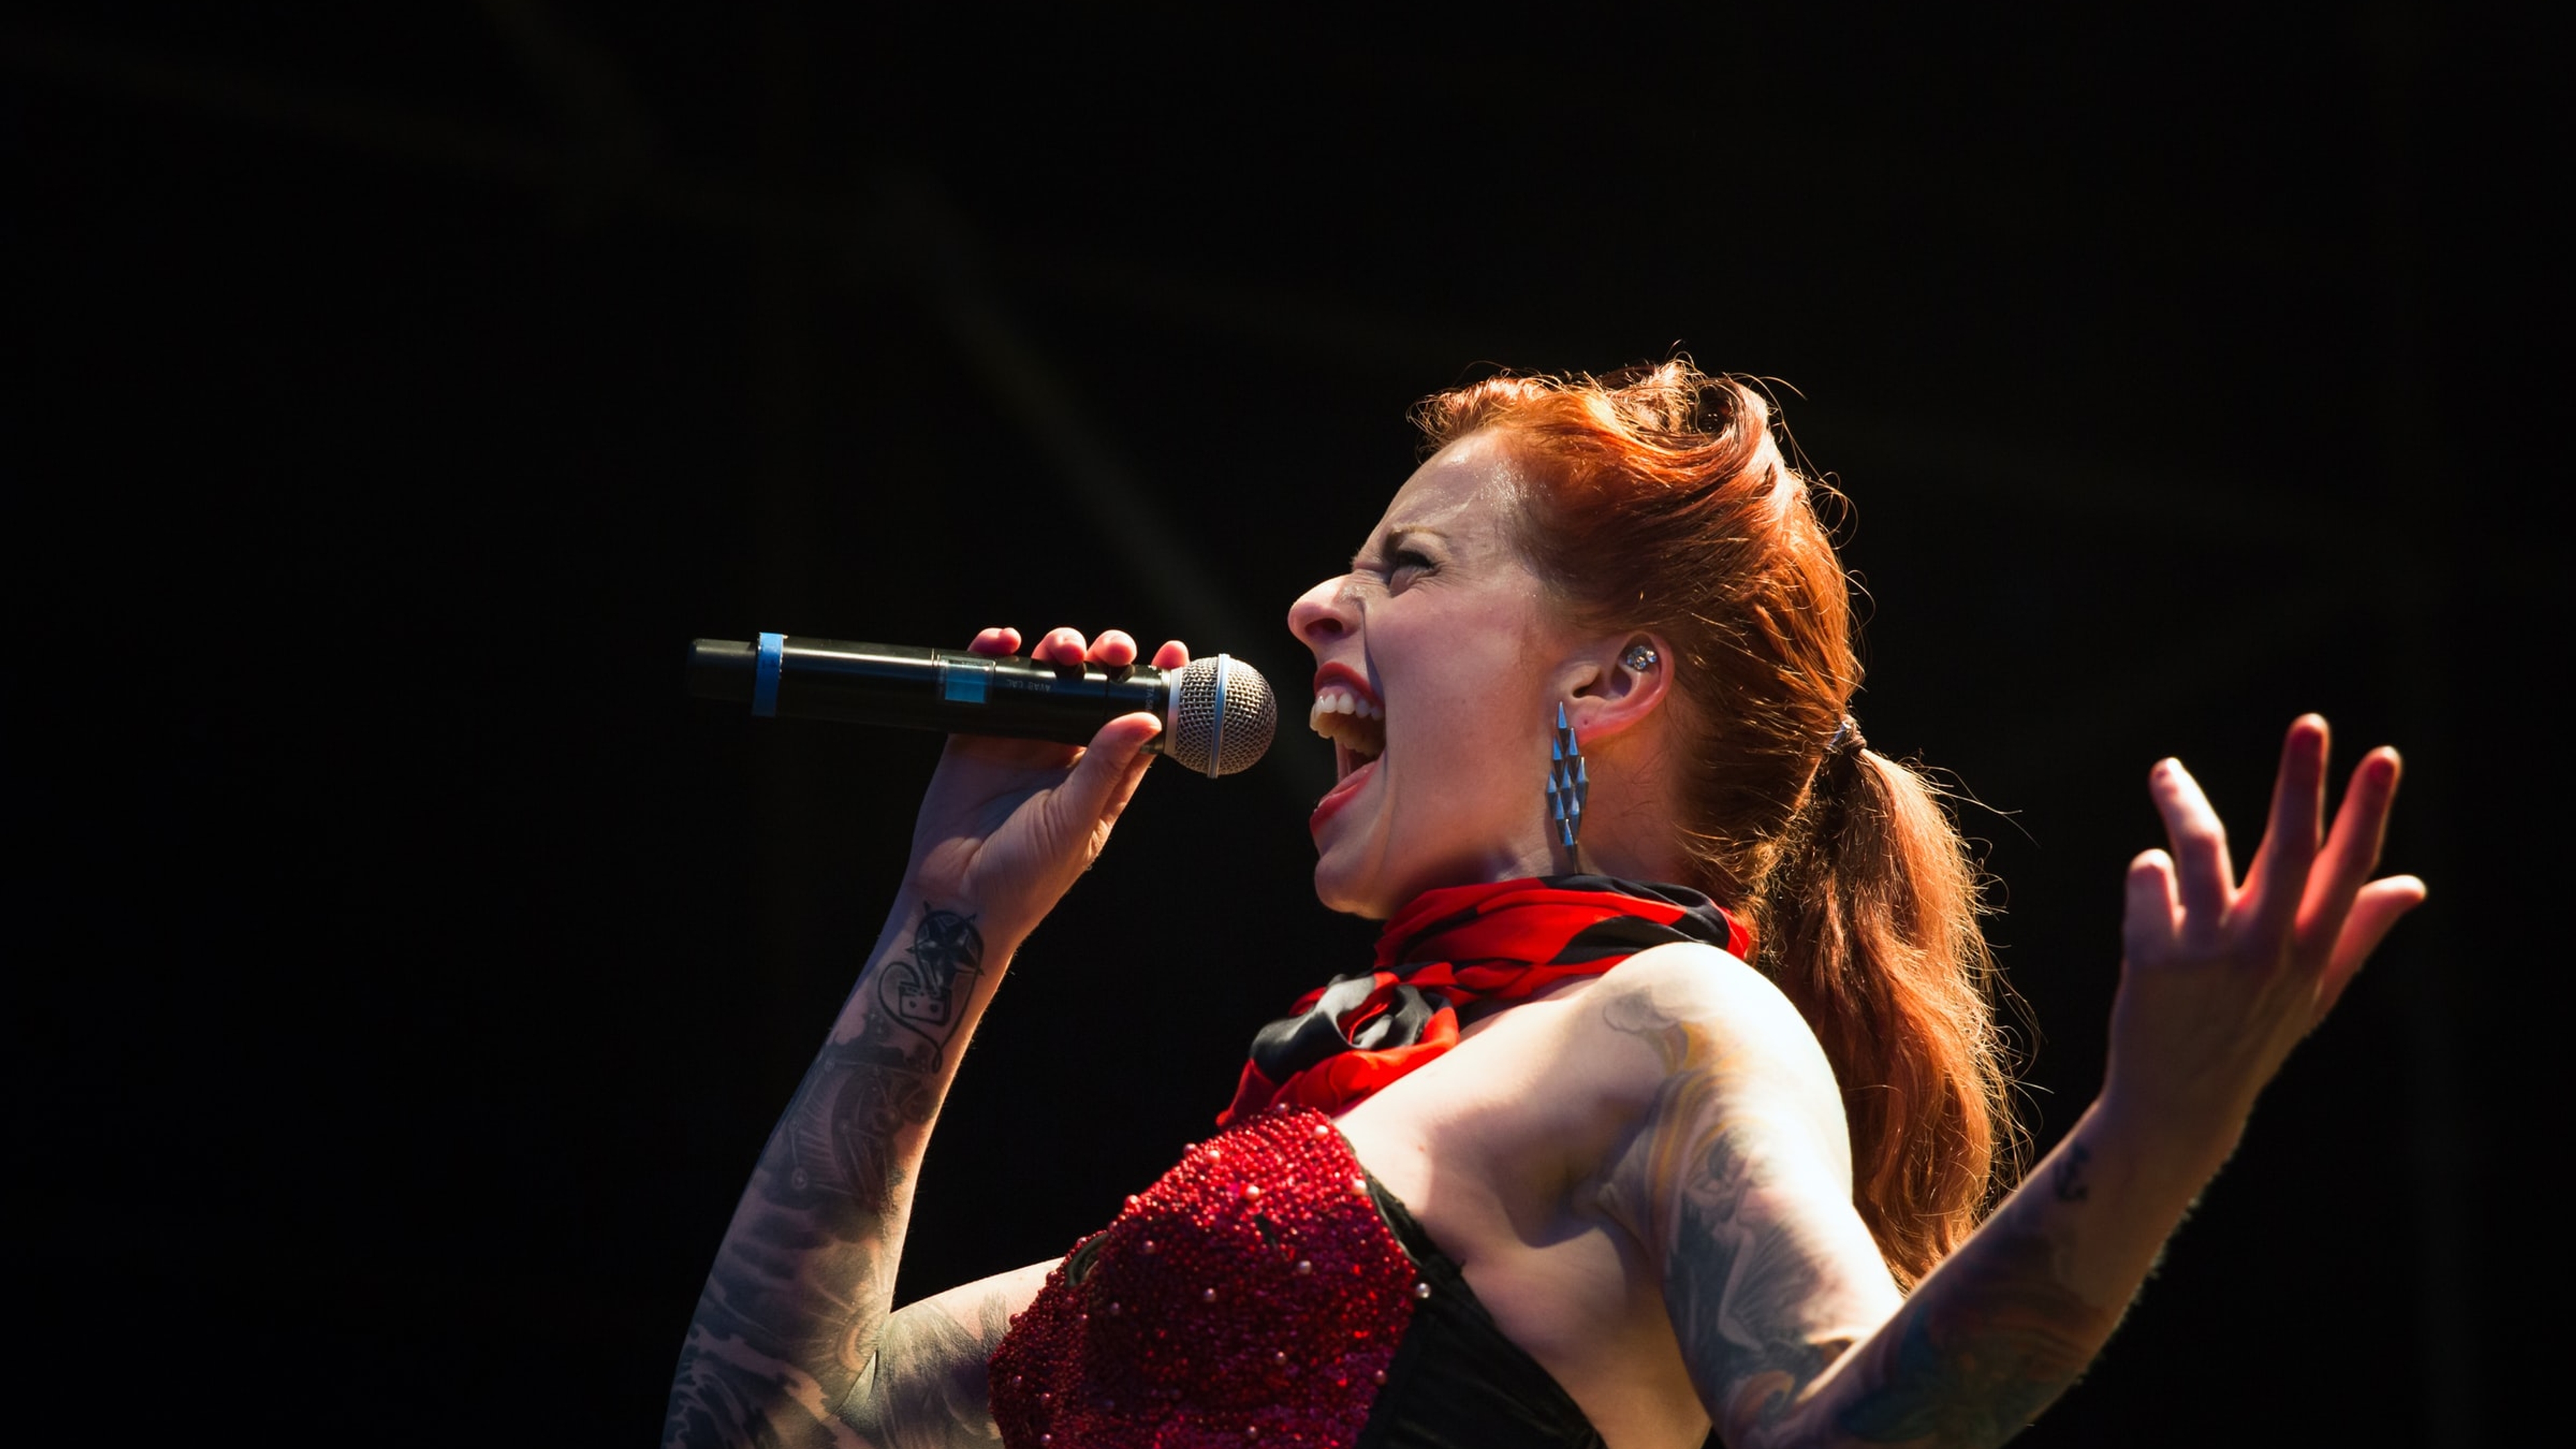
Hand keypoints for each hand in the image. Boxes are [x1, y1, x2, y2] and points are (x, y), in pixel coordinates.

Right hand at [901, 625, 1190, 944]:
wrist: (955, 900)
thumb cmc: (1026, 878)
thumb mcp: (1075, 822)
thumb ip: (1106, 767)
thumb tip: (1147, 718)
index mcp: (1101, 778)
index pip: (1137, 723)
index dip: (1155, 687)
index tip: (1175, 653)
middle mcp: (1065, 754)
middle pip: (1093, 689)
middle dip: (1107, 658)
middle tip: (1113, 649)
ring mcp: (1020, 741)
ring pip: (1046, 678)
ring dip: (1058, 651)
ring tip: (1062, 650)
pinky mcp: (975, 736)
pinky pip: (989, 686)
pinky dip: (995, 656)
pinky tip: (1005, 641)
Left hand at [2101, 715, 2426, 1159]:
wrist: (2178, 1102)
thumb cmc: (2248, 1037)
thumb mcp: (2313, 993)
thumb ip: (2358, 933)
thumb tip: (2414, 884)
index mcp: (2314, 953)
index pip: (2351, 868)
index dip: (2368, 810)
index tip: (2384, 755)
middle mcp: (2270, 950)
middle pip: (2291, 848)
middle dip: (2302, 781)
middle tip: (2311, 724)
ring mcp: (2213, 954)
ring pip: (2199, 847)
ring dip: (2182, 798)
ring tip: (2166, 773)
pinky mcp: (2155, 958)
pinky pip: (2148, 876)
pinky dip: (2148, 871)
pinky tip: (2150, 885)